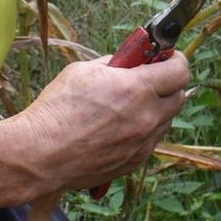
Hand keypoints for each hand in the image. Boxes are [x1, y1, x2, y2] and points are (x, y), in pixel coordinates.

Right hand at [6, 53, 190, 192]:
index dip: (175, 60)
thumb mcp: (85, 70)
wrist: (40, 154)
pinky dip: (143, 131)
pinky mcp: (134, 162)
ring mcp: (143, 143)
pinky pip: (150, 141)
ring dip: (157, 109)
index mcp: (138, 89)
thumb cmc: (57, 108)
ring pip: (166, 121)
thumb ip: (116, 65)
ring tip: (128, 105)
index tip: (166, 58)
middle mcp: (148, 117)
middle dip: (168, 84)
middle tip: (149, 79)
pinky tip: (119, 127)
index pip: (181, 71)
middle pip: (180, 96)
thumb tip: (130, 61)